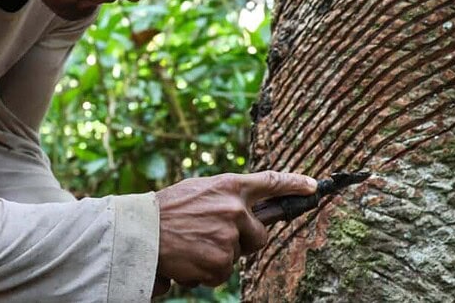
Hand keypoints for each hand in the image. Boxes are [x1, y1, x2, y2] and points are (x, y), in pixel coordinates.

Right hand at [154, 171, 315, 287]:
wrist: (141, 233)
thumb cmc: (166, 211)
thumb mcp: (199, 191)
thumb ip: (225, 197)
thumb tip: (246, 211)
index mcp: (229, 185)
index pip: (271, 182)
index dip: (295, 184)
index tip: (314, 187)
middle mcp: (235, 208)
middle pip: (259, 234)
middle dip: (243, 240)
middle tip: (213, 236)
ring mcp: (230, 236)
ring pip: (238, 255)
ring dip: (219, 255)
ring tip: (192, 244)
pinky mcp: (222, 261)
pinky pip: (223, 273)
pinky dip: (207, 271)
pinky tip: (189, 258)